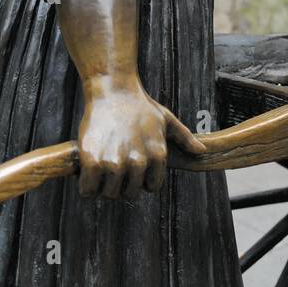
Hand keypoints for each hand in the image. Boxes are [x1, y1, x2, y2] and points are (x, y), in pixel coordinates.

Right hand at [76, 81, 205, 199]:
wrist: (114, 91)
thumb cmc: (141, 106)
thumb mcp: (168, 119)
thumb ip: (185, 137)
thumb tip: (201, 151)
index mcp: (158, 155)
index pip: (151, 187)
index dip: (141, 181)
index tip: (132, 172)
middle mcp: (138, 162)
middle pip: (129, 193)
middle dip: (122, 186)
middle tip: (114, 172)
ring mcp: (115, 162)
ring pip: (109, 194)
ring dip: (103, 188)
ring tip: (101, 172)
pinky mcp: (92, 160)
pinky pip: (88, 189)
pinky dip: (86, 188)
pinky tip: (87, 177)